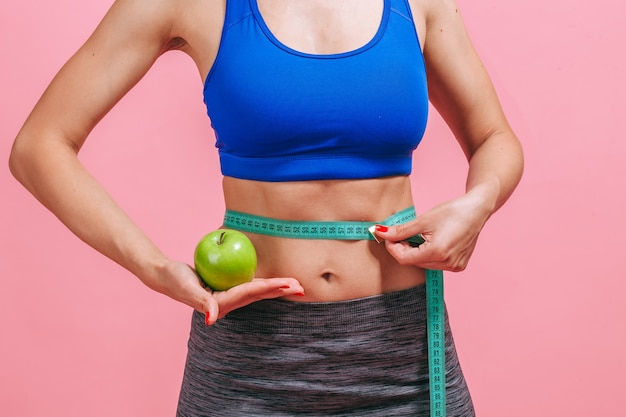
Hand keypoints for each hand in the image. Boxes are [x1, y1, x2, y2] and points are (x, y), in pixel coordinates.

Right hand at [153, 260, 303, 324]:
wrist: (166, 277)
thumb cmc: (175, 280)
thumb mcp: (186, 289)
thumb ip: (201, 302)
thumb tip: (212, 318)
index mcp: (222, 303)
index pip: (251, 292)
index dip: (270, 287)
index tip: (287, 284)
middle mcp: (229, 302)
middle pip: (260, 295)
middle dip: (280, 291)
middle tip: (302, 287)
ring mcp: (229, 297)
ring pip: (258, 292)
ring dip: (277, 289)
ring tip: (295, 286)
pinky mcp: (227, 290)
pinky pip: (250, 285)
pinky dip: (265, 284)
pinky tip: (276, 281)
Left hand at [374, 191, 492, 271]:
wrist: (477, 210)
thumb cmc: (452, 212)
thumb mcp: (423, 220)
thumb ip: (400, 231)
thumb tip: (380, 232)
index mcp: (438, 252)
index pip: (404, 259)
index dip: (393, 248)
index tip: (388, 236)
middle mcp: (447, 263)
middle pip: (414, 262)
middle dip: (404, 249)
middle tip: (401, 234)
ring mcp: (454, 266)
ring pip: (423, 264)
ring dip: (416, 252)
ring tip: (420, 235)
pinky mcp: (458, 265)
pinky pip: (435, 264)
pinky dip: (428, 254)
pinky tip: (433, 241)